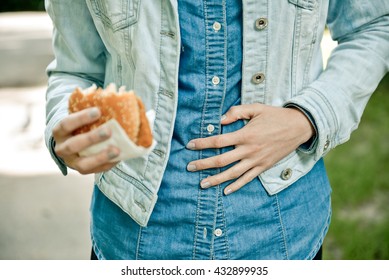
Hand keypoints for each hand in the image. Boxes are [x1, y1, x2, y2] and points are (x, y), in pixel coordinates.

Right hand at [52, 107, 119, 173]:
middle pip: (73, 145)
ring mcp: (71, 162)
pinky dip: (107, 164)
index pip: (66, 124)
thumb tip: (113, 97)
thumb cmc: (80, 127)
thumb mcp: (79, 118)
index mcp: (59, 132)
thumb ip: (91, 112)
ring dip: (100, 157)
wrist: (71, 145)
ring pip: (83, 164)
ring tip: (117, 150)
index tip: (98, 111)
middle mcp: (61, 148)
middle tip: (109, 131)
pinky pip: (95, 171)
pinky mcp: (82, 171)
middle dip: (91, 138)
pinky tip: (119, 157)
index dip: (81, 118)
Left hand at [186, 104, 314, 194]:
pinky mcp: (263, 166)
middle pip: (221, 160)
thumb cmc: (275, 116)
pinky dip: (236, 186)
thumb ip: (237, 112)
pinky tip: (225, 191)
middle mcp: (249, 150)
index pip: (218, 141)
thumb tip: (220, 120)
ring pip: (232, 173)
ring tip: (202, 184)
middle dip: (203, 164)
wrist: (299, 127)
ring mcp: (256, 160)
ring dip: (216, 179)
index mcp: (245, 134)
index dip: (202, 143)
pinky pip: (248, 179)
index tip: (189, 145)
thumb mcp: (256, 108)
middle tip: (189, 167)